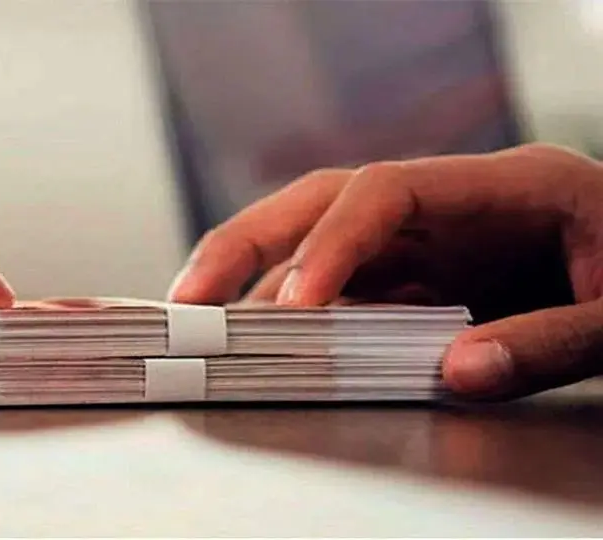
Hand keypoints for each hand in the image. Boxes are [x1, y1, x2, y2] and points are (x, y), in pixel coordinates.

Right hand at [169, 143, 602, 399]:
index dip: (329, 244)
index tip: (297, 308)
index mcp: (504, 185)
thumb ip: (554, 341)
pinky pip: (340, 289)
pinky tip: (261, 342)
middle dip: (247, 244)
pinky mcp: (419, 277)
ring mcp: (428, 240)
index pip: (385, 191)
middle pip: (322, 200)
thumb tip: (459, 373)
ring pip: (316, 240)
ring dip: (254, 280)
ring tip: (204, 325)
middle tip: (190, 300)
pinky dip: (294, 315)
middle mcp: (448, 204)